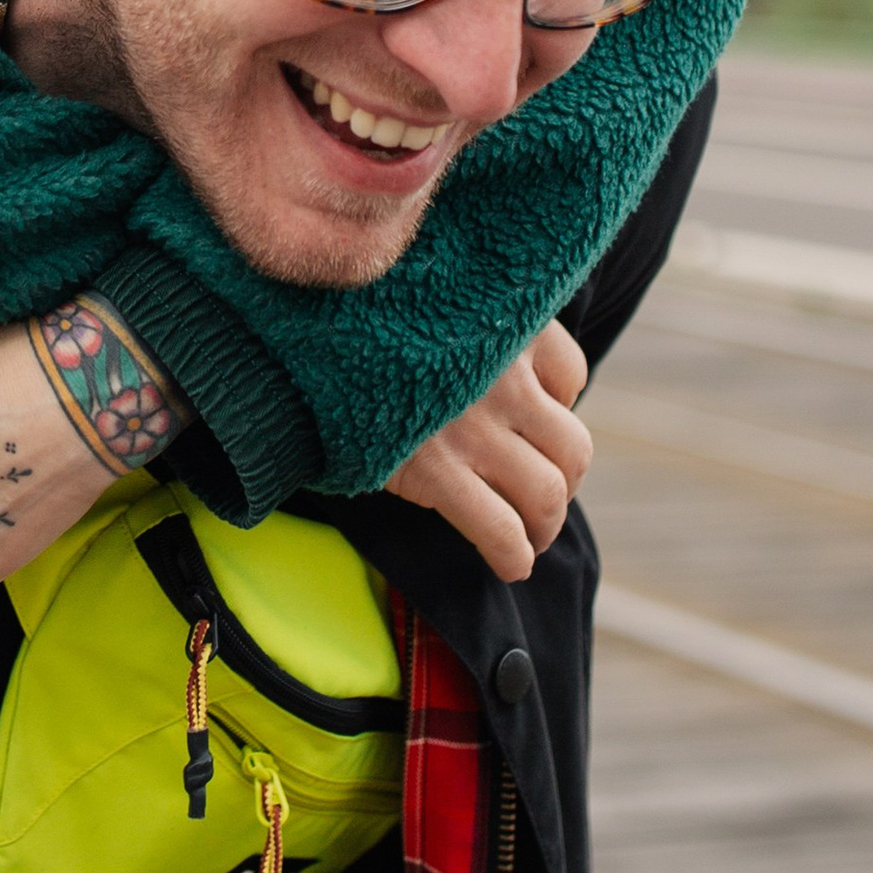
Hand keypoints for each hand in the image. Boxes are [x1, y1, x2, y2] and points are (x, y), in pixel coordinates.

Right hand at [385, 323, 591, 582]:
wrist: (300, 341)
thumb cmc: (362, 326)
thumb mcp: (427, 306)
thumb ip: (471, 332)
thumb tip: (503, 377)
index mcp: (504, 327)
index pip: (570, 375)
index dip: (560, 407)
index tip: (534, 423)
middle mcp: (501, 376)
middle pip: (572, 446)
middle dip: (566, 483)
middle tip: (545, 499)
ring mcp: (474, 427)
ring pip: (546, 492)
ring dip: (547, 525)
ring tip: (533, 538)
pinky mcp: (438, 472)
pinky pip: (500, 529)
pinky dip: (515, 555)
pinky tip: (512, 566)